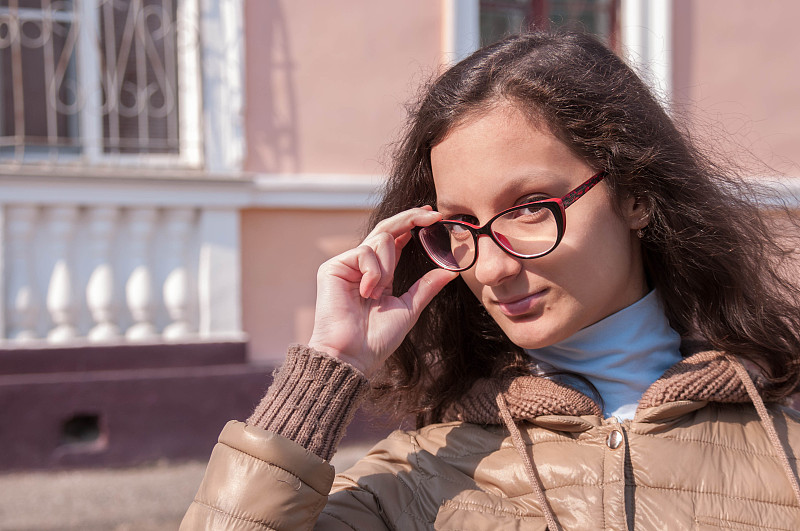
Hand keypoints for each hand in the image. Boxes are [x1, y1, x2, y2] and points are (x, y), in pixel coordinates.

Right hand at [308, 206, 457, 377]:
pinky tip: (367, 292)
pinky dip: (373, 271)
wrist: (352, 355)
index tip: (433, 215)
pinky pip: (364, 253)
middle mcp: (363, 266)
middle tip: (430, 214)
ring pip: (380, 240)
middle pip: (387, 229)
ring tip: (378, 293)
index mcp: (380, 274)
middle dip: (410, 218)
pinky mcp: (334, 267)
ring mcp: (347, 265)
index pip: (397, 240)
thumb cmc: (376, 339)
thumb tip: (451, 271)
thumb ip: (426, 287)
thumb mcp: (408, 309)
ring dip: (388, 267)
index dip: (413, 224)